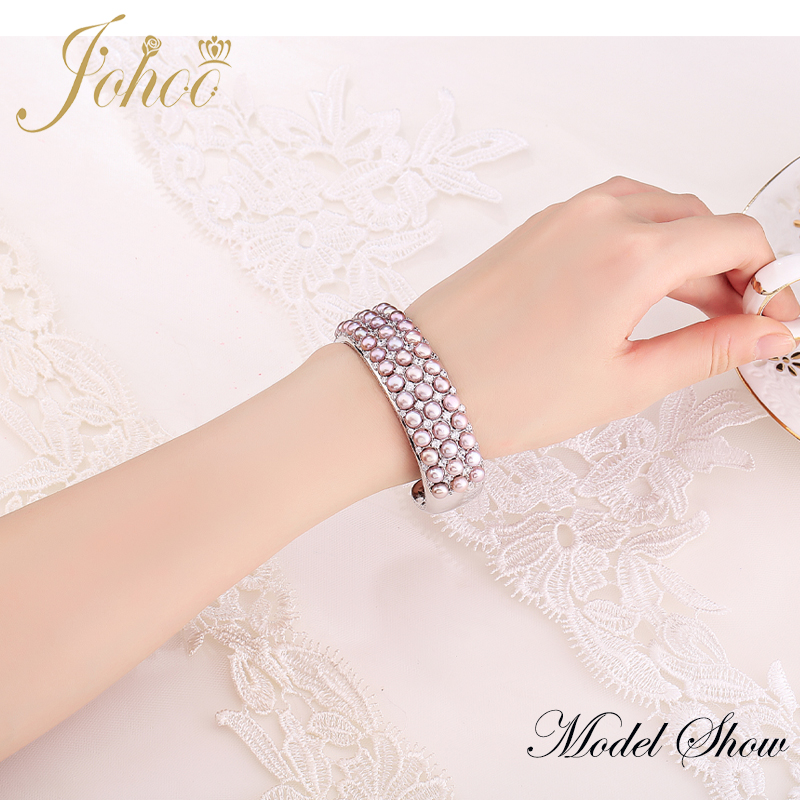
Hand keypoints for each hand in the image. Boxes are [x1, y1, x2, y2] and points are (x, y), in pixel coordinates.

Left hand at [406, 176, 798, 456]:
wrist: (418, 385)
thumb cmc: (506, 394)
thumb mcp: (623, 383)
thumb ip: (706, 350)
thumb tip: (766, 334)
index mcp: (631, 255)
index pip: (735, 236)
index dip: (766, 276)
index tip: (765, 315)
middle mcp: (600, 217)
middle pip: (698, 219)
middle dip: (728, 265)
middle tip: (729, 322)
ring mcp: (562, 215)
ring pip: (655, 209)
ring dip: (683, 249)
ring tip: (683, 309)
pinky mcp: (536, 224)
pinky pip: (610, 212)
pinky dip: (639, 239)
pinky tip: (634, 287)